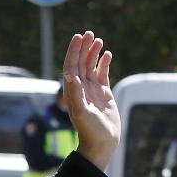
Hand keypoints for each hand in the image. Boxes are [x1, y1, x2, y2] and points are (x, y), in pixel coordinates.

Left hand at [62, 30, 120, 171]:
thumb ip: (75, 93)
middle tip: (89, 33)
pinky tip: (107, 54)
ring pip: (91, 66)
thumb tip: (69, 75)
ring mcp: (92, 90)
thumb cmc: (90, 130)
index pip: (71, 66)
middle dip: (83, 48)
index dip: (73, 51)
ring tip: (97, 39)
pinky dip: (104, 64)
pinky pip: (102, 74)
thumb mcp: (82, 111)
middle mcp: (80, 89)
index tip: (78, 37)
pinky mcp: (103, 94)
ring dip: (93, 53)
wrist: (102, 143)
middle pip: (80, 63)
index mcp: (72, 91)